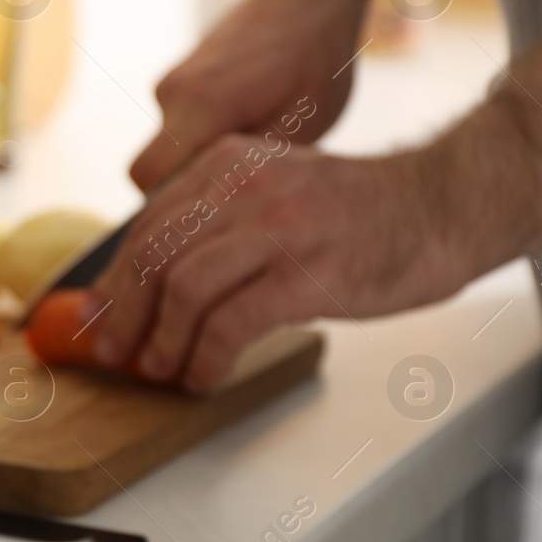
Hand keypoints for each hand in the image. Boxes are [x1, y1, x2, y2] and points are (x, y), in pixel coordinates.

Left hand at [87, 134, 468, 392]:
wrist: (442, 206)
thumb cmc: (357, 212)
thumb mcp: (273, 189)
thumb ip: (216, 219)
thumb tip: (150, 278)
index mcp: (226, 164)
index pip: (147, 226)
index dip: (114, 280)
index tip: (99, 317)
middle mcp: (243, 187)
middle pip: (153, 255)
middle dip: (124, 313)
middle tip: (116, 352)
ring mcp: (275, 227)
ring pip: (183, 289)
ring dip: (163, 341)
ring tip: (161, 370)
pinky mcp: (305, 273)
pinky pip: (230, 323)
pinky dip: (205, 358)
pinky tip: (205, 377)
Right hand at [130, 0, 365, 191]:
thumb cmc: (315, 58)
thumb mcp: (303, 127)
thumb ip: (252, 171)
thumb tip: (222, 212)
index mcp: (200, 106)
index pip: (148, 179)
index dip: (169, 210)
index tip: (209, 223)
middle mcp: (173, 93)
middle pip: (153, 168)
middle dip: (187, 189)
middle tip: (237, 201)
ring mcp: (173, 82)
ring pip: (169, 146)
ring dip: (202, 161)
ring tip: (255, 159)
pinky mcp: (181, 78)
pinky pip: (180, 125)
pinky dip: (206, 138)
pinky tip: (251, 131)